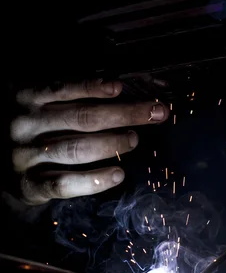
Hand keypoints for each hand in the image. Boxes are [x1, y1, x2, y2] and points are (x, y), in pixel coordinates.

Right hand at [10, 79, 168, 204]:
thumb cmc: (31, 129)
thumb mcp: (39, 104)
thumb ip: (69, 97)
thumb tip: (119, 91)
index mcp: (25, 97)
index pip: (65, 88)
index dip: (96, 87)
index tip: (122, 87)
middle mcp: (23, 124)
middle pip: (81, 117)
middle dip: (124, 114)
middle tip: (154, 114)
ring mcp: (25, 156)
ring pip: (77, 149)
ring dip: (112, 144)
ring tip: (133, 139)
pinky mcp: (30, 184)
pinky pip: (67, 183)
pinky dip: (95, 180)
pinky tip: (118, 174)